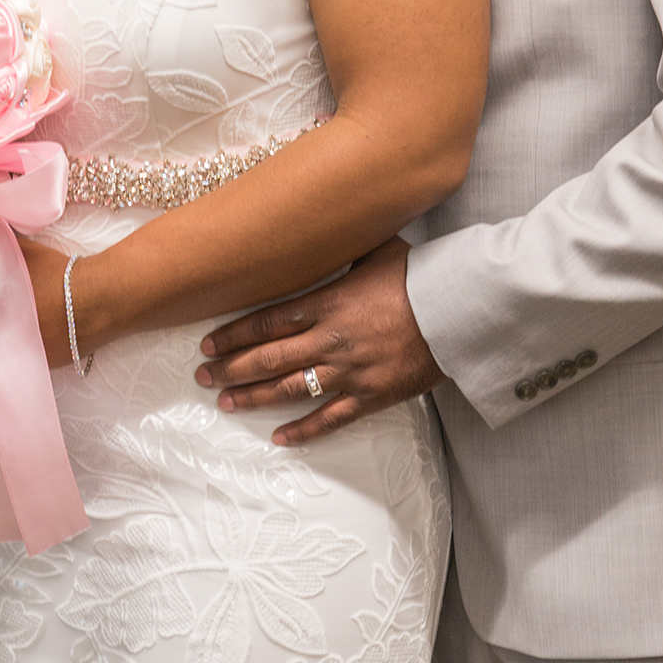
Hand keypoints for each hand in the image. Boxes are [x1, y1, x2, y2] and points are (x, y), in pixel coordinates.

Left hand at [194, 237, 442, 444]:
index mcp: (328, 303)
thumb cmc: (420, 276)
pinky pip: (331, 418)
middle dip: (232, 368)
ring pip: (290, 390)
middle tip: (203, 376)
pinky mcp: (371, 396)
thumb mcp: (378, 249)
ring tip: (226, 402)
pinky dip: (304, 431)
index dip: (234, 334)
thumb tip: (328, 224)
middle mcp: (330, 340)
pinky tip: (280, 438)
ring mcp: (350, 371)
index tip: (209, 342)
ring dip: (254, 398)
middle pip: (268, 358)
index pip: (267, 321)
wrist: (458, 312)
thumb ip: (346, 248)